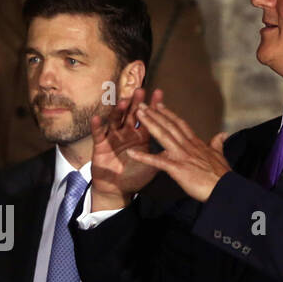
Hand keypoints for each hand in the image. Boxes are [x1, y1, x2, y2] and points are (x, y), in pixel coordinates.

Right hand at [89, 86, 162, 208]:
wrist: (119, 190)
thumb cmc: (135, 176)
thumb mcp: (153, 165)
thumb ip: (165, 155)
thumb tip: (185, 149)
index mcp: (140, 136)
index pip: (148, 118)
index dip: (153, 106)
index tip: (159, 93)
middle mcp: (127, 133)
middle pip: (131, 114)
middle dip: (136, 103)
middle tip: (140, 91)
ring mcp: (113, 137)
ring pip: (115, 120)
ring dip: (118, 111)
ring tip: (123, 102)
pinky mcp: (100, 146)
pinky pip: (98, 134)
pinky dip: (97, 126)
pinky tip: (97, 118)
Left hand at [128, 99, 230, 202]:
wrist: (225, 188)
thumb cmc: (222, 175)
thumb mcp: (220, 155)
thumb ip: (218, 143)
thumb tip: (222, 134)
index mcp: (197, 143)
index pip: (180, 125)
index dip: (169, 114)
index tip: (160, 105)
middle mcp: (188, 146)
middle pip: (169, 126)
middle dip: (155, 114)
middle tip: (143, 104)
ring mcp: (182, 156)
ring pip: (163, 136)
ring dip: (150, 124)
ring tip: (138, 114)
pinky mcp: (177, 168)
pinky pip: (157, 161)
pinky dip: (143, 157)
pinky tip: (131, 153)